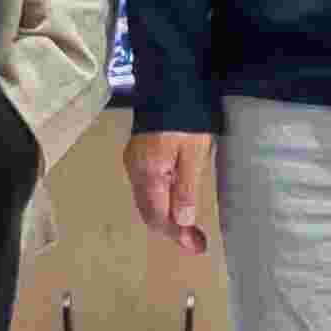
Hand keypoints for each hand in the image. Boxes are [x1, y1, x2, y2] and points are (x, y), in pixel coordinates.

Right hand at [124, 130, 216, 257]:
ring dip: (165, 217)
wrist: (169, 84)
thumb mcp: (194, 154)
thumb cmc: (185, 119)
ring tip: (188, 229)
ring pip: (146, 201)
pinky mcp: (137, 155)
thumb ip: (187, 188)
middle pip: (149, 212)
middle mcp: (135, 172)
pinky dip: (160, 201)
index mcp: (149, 174)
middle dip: (172, 230)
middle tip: (196, 242)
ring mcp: (133, 163)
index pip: (159, 216)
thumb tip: (183, 222)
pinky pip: (146, 188)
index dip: (178, 235)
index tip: (197, 246)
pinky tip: (174, 203)